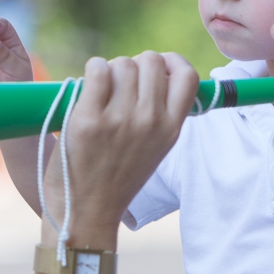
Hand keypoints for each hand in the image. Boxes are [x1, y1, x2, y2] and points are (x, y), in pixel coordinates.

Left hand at [41, 53, 196, 245]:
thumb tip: (157, 72)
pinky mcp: (89, 119)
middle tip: (121, 83)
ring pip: (123, 63)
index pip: (187, 75)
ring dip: (110, 69)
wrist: (85, 212)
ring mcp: (120, 120)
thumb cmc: (116, 178)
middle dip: (135, 64)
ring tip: (102, 91)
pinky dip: (92, 68)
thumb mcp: (155, 149)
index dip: (172, 62)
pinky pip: (97, 70)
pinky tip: (88, 84)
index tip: (158, 67)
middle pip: (151, 61)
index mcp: (171, 129)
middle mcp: (150, 122)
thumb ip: (161, 115)